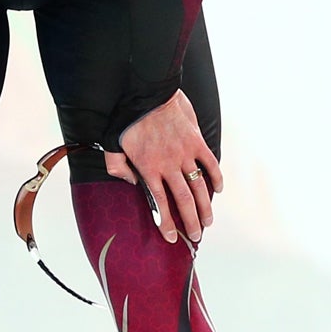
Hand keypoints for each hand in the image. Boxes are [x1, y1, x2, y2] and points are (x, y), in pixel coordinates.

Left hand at [104, 91, 221, 243]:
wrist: (146, 92)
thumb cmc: (126, 119)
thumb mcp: (112, 146)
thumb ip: (118, 168)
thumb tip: (132, 184)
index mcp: (148, 168)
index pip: (160, 203)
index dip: (167, 223)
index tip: (172, 238)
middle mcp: (169, 165)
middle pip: (184, 200)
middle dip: (191, 222)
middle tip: (196, 237)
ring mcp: (185, 153)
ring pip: (199, 186)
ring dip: (205, 207)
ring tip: (208, 222)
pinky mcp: (196, 141)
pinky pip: (210, 163)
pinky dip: (216, 177)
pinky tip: (218, 189)